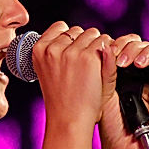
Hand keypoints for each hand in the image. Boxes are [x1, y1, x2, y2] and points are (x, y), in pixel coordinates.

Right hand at [31, 24, 110, 148]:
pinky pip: (105, 45)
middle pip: (79, 30)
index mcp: (39, 50)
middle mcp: (53, 48)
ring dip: (99, 47)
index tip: (75, 54)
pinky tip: (103, 69)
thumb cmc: (62, 101)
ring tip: (95, 70)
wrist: (69, 121)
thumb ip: (60, 51)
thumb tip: (72, 33)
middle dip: (86, 43)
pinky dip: (109, 54)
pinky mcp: (89, 58)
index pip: (60, 27)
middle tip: (86, 67)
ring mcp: (71, 52)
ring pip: (94, 35)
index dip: (71, 38)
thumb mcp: (53, 72)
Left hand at [97, 34, 148, 148]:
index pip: (122, 46)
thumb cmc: (110, 125)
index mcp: (119, 71)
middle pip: (139, 46)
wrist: (123, 148)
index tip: (109, 53)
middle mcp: (137, 73)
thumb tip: (107, 45)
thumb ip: (106, 71)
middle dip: (130, 47)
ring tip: (136, 63)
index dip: (118, 44)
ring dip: (146, 51)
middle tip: (122, 60)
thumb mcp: (103, 94)